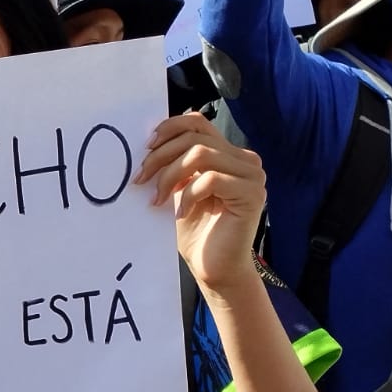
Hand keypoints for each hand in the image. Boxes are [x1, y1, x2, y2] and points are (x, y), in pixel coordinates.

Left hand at [134, 112, 266, 293]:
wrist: (214, 268)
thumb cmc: (196, 233)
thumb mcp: (179, 190)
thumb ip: (174, 165)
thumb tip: (149, 142)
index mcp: (227, 154)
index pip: (197, 123)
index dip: (168, 129)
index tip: (144, 149)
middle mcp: (244, 160)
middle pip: (195, 137)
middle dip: (160, 156)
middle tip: (140, 179)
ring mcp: (251, 175)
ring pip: (200, 155)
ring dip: (170, 176)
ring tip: (157, 200)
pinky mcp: (251, 194)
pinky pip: (211, 179)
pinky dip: (188, 195)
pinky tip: (180, 214)